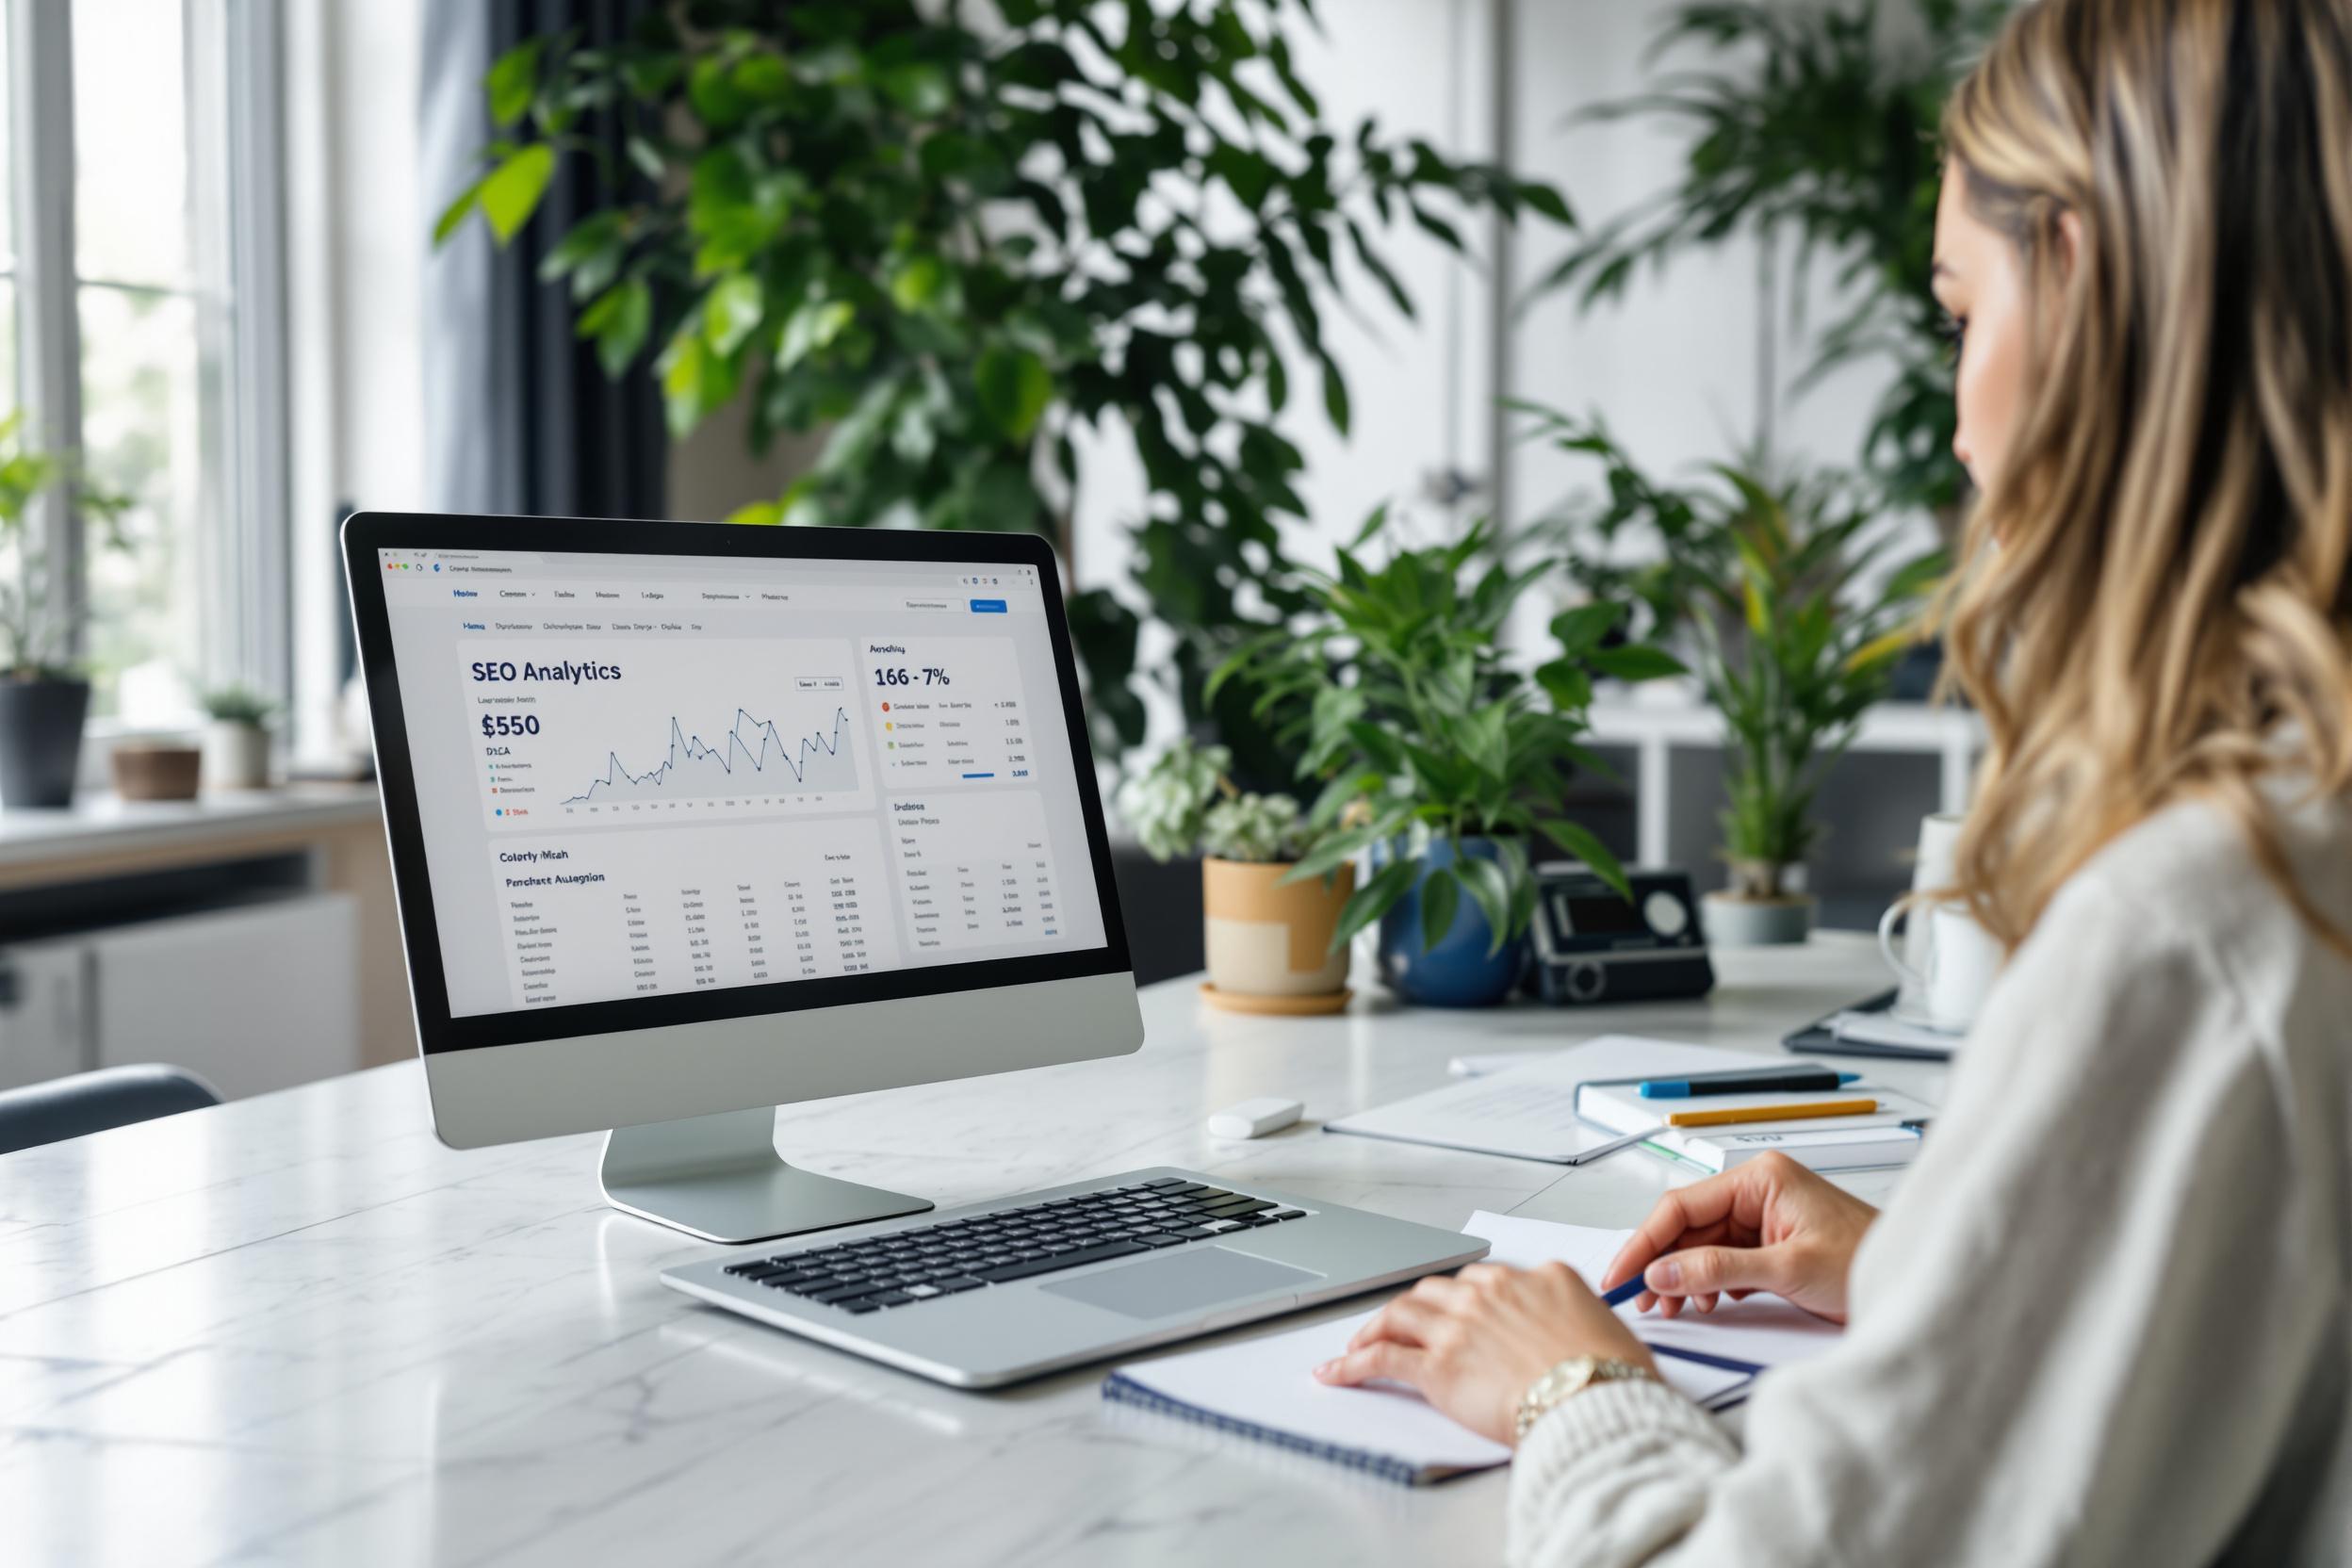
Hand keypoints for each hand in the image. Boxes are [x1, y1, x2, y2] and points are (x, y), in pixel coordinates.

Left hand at [1312, 1262, 1656, 1446]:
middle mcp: (1491, 1292)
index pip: (1487, 1279)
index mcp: (1538, 1277)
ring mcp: (1459, 1325)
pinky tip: (1336, 1373)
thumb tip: (1576, 1330)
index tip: (1459, 1312)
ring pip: (1401, 1313)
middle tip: (1404, 1323)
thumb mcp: (1608, 1327)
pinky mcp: (1436, 1366)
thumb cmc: (1612, 1376)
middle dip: (1416, 1306)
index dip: (1466, 1299)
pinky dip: (1351, 1364)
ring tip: (1360, 1342)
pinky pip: (1381, 1357)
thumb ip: (1578, 1317)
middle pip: (1437, 1289)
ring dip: (1376, 1327)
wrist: (1596, 1402)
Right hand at [1601, 1151, 1878, 1324]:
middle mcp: (1759, 1191)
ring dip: (1682, 1277)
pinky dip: (1706, 1283)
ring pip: (1700, 1245)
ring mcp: (1764, 1218)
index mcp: (1761, 1178)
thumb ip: (1718, 1269)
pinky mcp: (1771, 1245)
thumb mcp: (1787, 1268)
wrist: (1917, 1285)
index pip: (1682, 1205)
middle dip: (1661, 1263)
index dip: (1645, 1242)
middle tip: (1638, 1299)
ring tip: (1670, 1307)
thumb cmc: (1870, 1260)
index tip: (1621, 1274)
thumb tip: (1662, 1274)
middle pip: (1687, 1225)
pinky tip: (1702, 1302)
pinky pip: (1722, 1260)